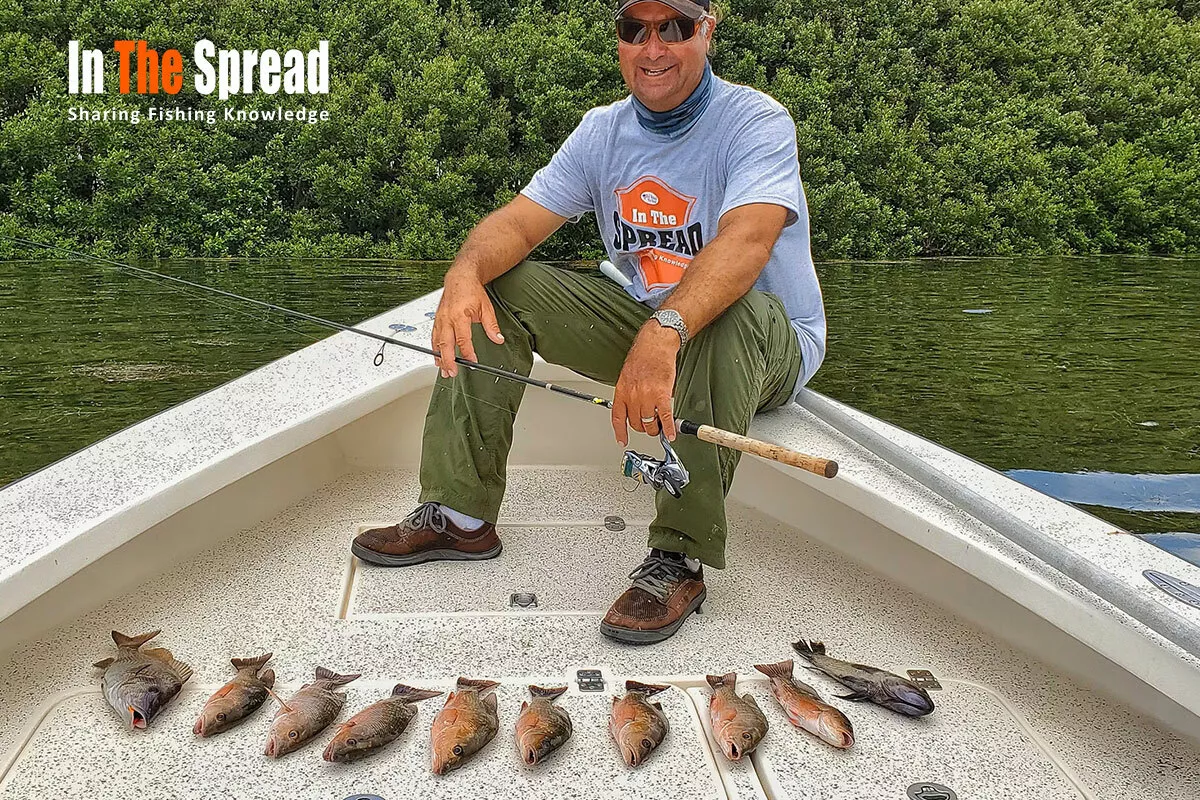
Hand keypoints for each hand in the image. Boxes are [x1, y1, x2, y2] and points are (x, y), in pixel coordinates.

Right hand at [431, 267, 504, 376]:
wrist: (460, 278)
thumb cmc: (472, 291)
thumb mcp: (486, 308)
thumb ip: (491, 326)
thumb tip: (498, 339)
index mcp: (460, 315)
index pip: (463, 338)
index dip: (467, 352)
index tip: (472, 361)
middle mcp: (447, 318)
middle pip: (445, 343)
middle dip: (448, 360)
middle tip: (452, 372)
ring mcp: (440, 319)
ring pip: (437, 342)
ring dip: (439, 358)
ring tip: (444, 370)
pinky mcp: (437, 319)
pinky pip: (434, 337)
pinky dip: (435, 349)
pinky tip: (437, 358)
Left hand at [611, 323, 679, 445]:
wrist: (656, 344)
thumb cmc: (643, 356)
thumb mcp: (627, 375)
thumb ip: (629, 393)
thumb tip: (634, 407)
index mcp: (622, 390)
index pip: (618, 417)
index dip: (620, 432)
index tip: (622, 440)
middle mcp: (632, 395)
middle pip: (635, 422)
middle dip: (643, 428)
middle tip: (650, 427)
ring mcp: (647, 396)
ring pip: (649, 423)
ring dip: (655, 429)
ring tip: (659, 428)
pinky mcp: (662, 394)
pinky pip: (665, 417)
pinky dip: (669, 428)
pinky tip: (671, 433)